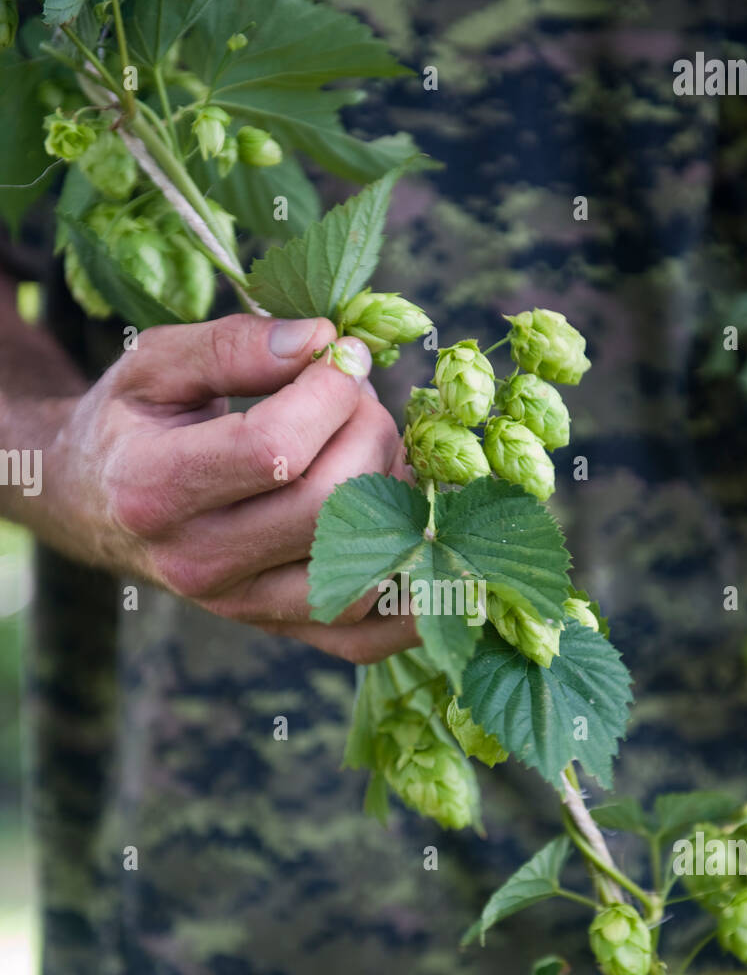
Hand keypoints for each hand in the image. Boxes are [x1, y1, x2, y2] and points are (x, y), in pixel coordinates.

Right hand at [35, 314, 418, 663]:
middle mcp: (197, 561)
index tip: (341, 355)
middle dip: (368, 434)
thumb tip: (320, 340)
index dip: (328, 393)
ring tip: (376, 451)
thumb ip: (233, 345)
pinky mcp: (278, 628)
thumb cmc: (133, 424)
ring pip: (355, 567)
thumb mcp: (155, 364)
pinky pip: (364, 634)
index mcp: (152, 489)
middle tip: (362, 400)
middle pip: (326, 505)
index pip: (272, 448)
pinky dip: (411, 598)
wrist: (97, 507)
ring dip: (394, 497)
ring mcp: (241, 605)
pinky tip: (421, 537)